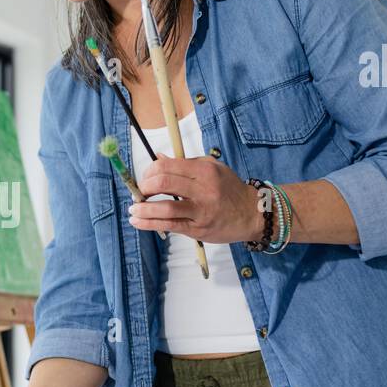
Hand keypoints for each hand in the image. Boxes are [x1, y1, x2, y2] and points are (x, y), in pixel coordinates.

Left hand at [128, 153, 263, 242]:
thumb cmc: (229, 189)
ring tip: (133, 209)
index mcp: (204, 170)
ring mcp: (201, 210)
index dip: (149, 171)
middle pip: (163, 183)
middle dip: (144, 187)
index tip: (145, 177)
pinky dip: (149, 223)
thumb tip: (159, 157)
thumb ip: (185, 163)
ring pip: (165, 207)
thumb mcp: (213, 168)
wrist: (252, 214)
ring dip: (143, 208)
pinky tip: (137, 221)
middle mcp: (203, 189)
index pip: (167, 166)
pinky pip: (169, 225)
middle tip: (139, 192)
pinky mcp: (198, 229)